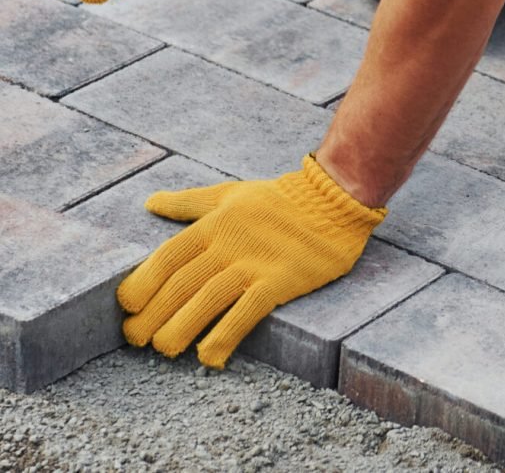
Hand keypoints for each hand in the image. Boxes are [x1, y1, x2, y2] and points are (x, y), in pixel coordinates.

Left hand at [116, 153, 386, 368]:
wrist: (332, 198)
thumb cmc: (278, 198)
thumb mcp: (229, 194)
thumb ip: (188, 203)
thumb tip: (151, 202)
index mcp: (214, 224)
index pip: (167, 256)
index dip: (142, 282)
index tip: (127, 306)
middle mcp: (229, 244)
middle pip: (181, 283)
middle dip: (152, 314)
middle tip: (134, 339)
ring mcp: (255, 263)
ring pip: (208, 299)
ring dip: (180, 329)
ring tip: (164, 350)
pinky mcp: (280, 280)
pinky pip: (247, 311)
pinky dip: (225, 334)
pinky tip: (209, 356)